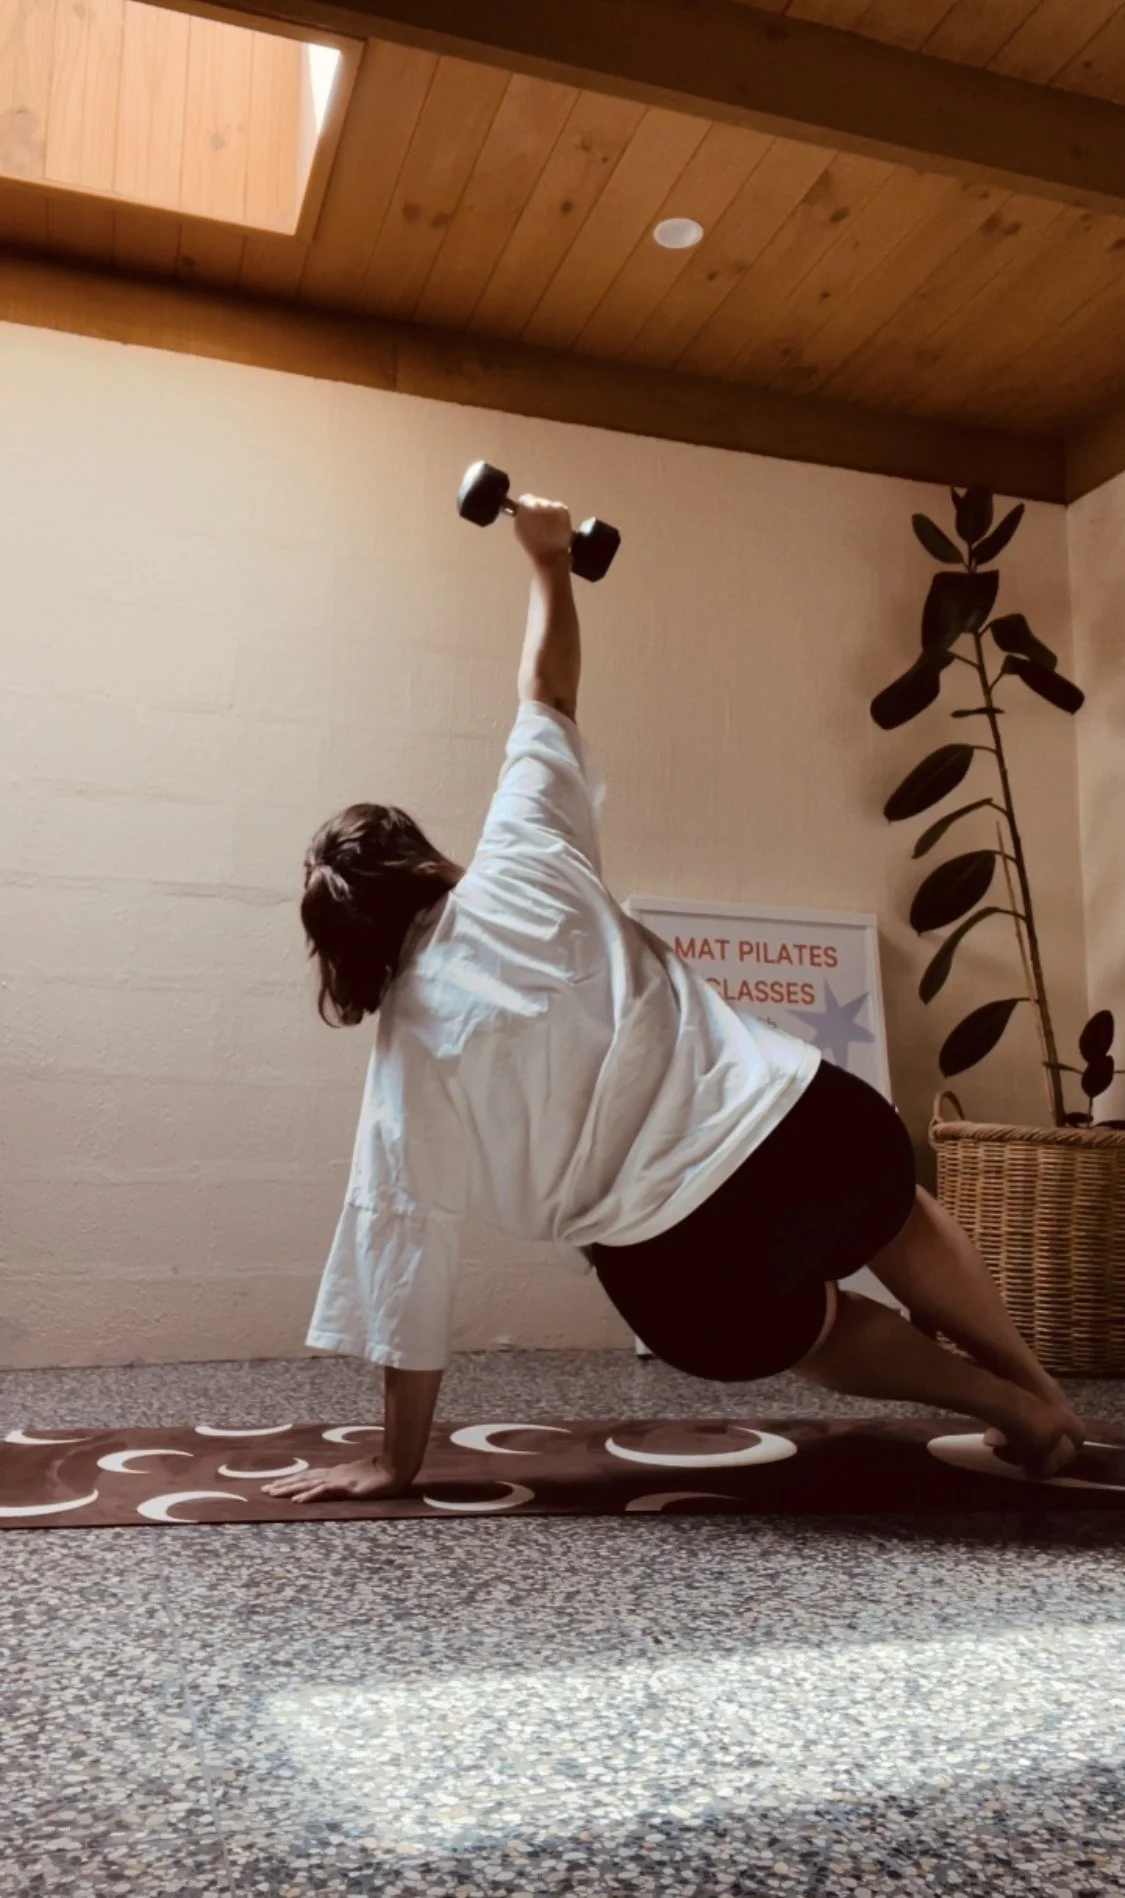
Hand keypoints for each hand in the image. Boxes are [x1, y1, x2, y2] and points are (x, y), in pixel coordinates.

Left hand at [262, 1456, 413, 1504]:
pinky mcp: (344, 1486)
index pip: (310, 1476)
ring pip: (307, 1483)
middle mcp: (333, 1474)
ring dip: (289, 1489)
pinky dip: (308, 1495)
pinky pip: (322, 1491)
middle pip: (303, 1479)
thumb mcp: (362, 1478)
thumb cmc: (382, 1472)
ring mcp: (337, 1479)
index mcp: (336, 1473)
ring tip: (272, 1493)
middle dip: (284, 1484)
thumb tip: (346, 1484)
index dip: (293, 1480)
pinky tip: (296, 1501)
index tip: (277, 1483)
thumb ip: (352, 1480)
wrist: (395, 1467)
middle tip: (265, 1490)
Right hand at [513, 495, 571, 568]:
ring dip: (547, 512)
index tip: (527, 514)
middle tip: (539, 522)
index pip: (525, 499)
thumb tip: (522, 508)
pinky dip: (557, 515)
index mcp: (526, 508)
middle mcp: (540, 502)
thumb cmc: (532, 545)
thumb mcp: (519, 529)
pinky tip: (556, 526)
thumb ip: (520, 515)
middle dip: (537, 510)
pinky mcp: (563, 509)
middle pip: (537, 501)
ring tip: (548, 527)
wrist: (551, 554)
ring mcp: (553, 506)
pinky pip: (558, 508)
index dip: (526, 507)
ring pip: (548, 504)